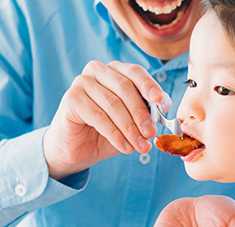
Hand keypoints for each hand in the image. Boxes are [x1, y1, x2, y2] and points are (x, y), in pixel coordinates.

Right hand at [43, 60, 163, 178]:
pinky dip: (115, 134)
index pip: (135, 72)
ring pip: (113, 104)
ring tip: (140, 146)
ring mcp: (82, 82)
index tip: (159, 99)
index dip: (148, 84)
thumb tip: (163, 103)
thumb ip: (151, 108)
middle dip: (141, 114)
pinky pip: (98, 116)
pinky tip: (125, 147)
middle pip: (125, 88)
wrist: (79, 148)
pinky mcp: (71, 98)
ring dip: (130, 128)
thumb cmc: (109, 130)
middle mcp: (97, 71)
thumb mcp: (134, 120)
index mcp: (116, 70)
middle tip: (151, 134)